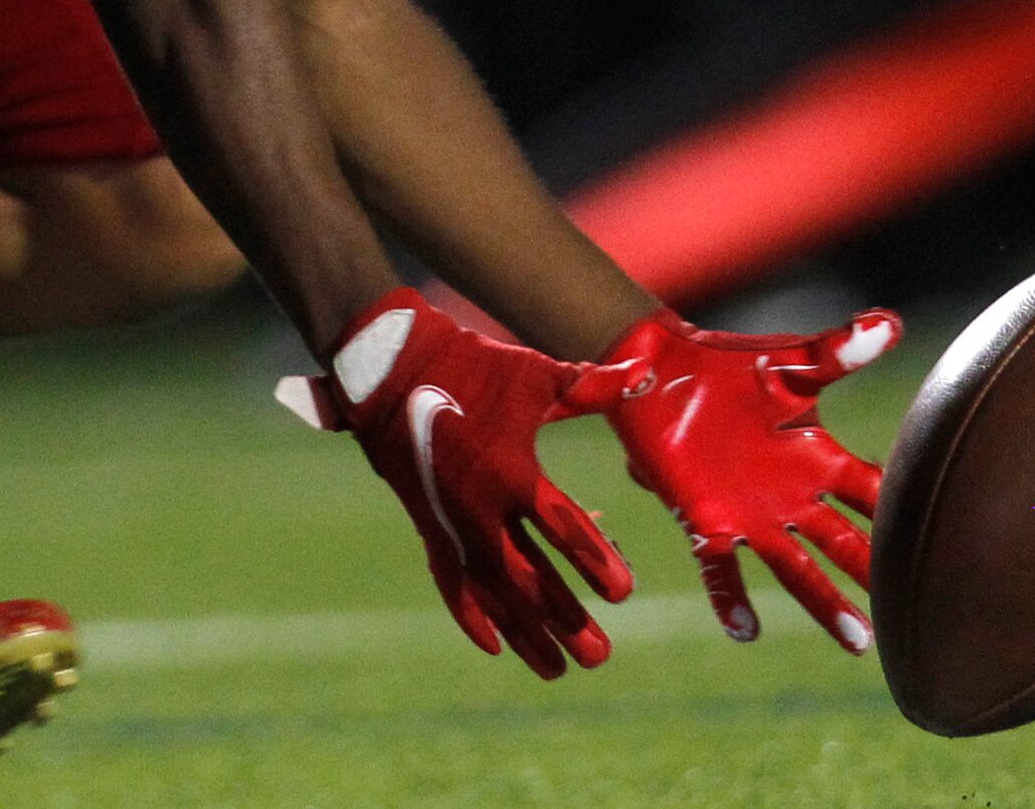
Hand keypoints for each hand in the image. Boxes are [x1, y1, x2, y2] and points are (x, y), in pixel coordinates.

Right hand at [278, 290, 636, 676]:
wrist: (390, 367)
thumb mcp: (534, 374)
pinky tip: (495, 647)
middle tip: (600, 655)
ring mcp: (450, 523)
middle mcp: (480, 509)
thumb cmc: (473, 366)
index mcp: (512, 472)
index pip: (564, 530)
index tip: (623, 594)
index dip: (596, 562)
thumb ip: (590, 386)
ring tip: (558, 669)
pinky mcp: (428, 525)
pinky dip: (470, 616)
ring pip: (492, 593)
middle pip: (530, 579)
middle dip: (567, 620)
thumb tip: (643, 374)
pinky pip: (450, 582)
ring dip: (526, 633)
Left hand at [600, 307, 899, 652]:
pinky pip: (721, 567)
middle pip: (845, 544)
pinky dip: (731, 598)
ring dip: (825, 603)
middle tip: (911, 621)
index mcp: (820, 458)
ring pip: (796, 567)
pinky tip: (745, 630)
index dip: (905, 519)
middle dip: (874, 579)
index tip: (950, 550)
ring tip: (858, 642)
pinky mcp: (705, 520)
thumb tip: (890, 324)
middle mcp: (793, 495)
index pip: (874, 494)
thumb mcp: (787, 362)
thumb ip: (836, 352)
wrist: (662, 368)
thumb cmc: (732, 364)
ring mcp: (751, 514)